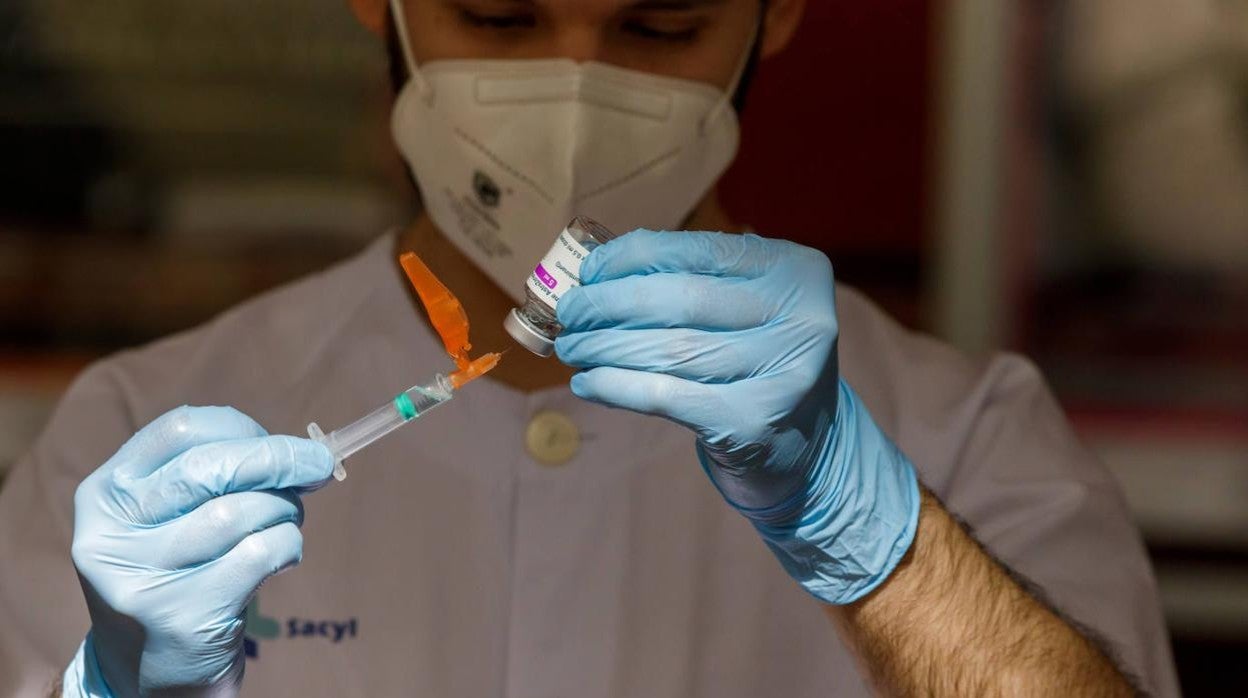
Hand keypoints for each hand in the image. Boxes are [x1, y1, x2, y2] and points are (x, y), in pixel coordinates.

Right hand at [63, 406, 334, 696]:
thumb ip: (215, 477)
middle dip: (279, 459)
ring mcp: (143, 578)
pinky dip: (287, 546)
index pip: (180, 430)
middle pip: (212, 468)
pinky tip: (284, 556)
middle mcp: (112, 534)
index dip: (240, 428)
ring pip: (239, 512)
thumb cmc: (176, 575)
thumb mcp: (168, 520)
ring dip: (284, 509)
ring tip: (286, 521)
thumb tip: (298, 450)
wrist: (145, 672)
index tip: (273, 442)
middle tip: (317, 465)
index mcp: (105, 494)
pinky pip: (258, 554)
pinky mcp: (182, 615)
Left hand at [555, 230, 918, 603]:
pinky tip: (588, 383)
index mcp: (796, 272)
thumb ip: (690, 282)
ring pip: (667, 350)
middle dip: (609, 303)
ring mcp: (781, 375)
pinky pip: (664, 395)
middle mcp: (801, 319)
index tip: (590, 271)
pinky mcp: (752, 423)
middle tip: (570, 312)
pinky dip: (615, 387)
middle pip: (679, 300)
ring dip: (604, 346)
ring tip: (571, 347)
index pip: (698, 251)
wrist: (807, 452)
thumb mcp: (746, 311)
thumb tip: (597, 273)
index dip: (633, 258)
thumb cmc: (758, 366)